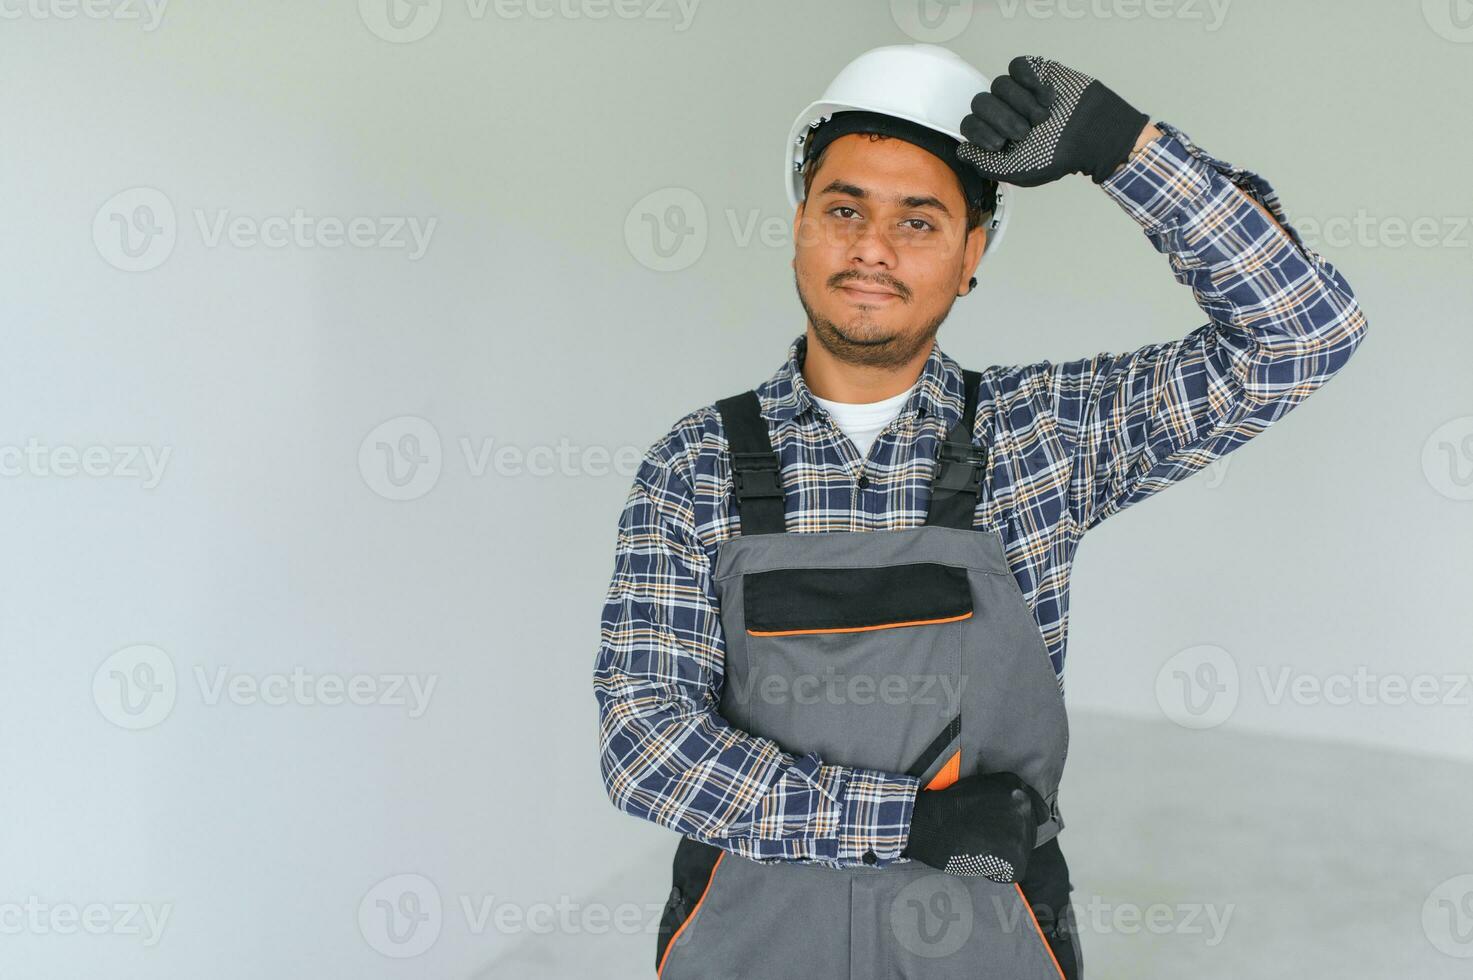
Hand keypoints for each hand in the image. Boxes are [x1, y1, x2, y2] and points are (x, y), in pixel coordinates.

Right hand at [901, 770, 1049, 881]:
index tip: (1002, 830)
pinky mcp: (1016, 857)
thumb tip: (1012, 815)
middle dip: (1011, 840)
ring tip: (979, 850)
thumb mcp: (980, 787)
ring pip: (1021, 853)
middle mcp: (1023, 805)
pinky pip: (1013, 873)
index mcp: (1015, 786)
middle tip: (984, 842)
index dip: (1019, 823)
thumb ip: (1002, 797)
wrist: (931, 823)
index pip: (1036, 811)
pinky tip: (980, 863)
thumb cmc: (946, 806)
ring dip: (1004, 857)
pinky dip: (997, 873)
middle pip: (1029, 833)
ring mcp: (1021, 831)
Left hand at [957, 55, 1150, 186]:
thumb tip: (961, 151)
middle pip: (981, 102)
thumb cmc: (1057, 156)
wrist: (1093, 135)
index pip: (969, 123)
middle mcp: (1003, 110)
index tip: (1001, 144)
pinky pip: (1017, 66)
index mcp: (995, 133)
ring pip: (999, 84)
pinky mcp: (1034, 72)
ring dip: (1022, 104)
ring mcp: (1018, 90)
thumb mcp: (1017, 171)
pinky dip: (1030, 83)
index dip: (980, 132)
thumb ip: (985, 164)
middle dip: (1003, 120)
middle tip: (1025, 132)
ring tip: (1042, 117)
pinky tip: (1047, 97)